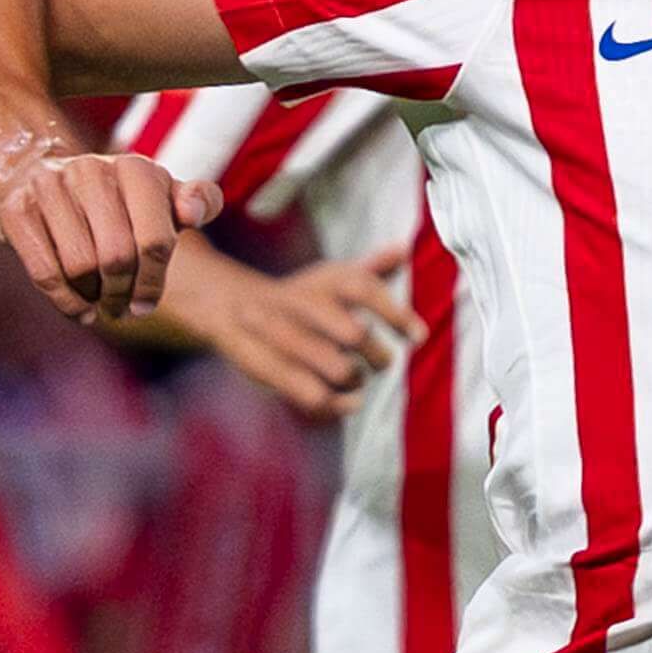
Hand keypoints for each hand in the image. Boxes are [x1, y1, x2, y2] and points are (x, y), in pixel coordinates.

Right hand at [0, 148, 218, 324]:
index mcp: (136, 168)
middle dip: (122, 293)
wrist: (42, 174)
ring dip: (94, 298)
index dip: (152, 282)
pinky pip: (45, 272)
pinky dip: (66, 302)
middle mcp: (92, 170)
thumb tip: (193, 212)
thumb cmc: (119, 200)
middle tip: (122, 309)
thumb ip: (197, 201)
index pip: (155, 241)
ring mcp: (50, 186)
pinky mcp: (16, 209)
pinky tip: (79, 309)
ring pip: (80, 267)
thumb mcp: (162, 196)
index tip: (145, 305)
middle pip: (117, 258)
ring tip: (100, 303)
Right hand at [171, 240, 418, 419]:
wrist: (232, 307)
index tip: (419, 336)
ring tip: (355, 376)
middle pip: (355, 334)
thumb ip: (371, 269)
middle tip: (382, 361)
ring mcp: (285, 338)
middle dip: (378, 355)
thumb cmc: (298, 297)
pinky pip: (316, 397)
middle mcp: (304, 306)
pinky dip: (340, 404)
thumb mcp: (331, 277)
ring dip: (357, 378)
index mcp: (323, 282)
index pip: (363, 289)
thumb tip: (404, 248)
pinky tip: (351, 401)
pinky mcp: (270, 369)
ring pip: (340, 369)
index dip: (395, 313)